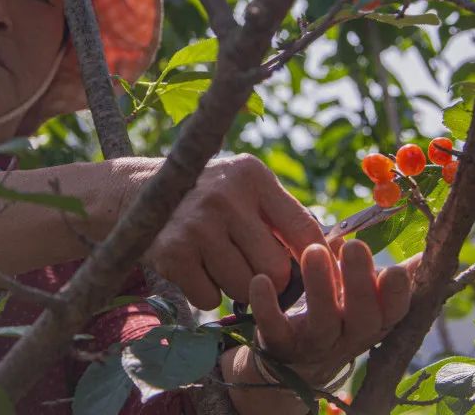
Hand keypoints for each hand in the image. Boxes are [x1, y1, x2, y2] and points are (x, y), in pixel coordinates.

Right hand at [140, 154, 325, 309]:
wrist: (138, 194)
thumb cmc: (209, 196)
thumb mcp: (245, 188)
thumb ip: (283, 216)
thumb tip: (335, 256)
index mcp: (253, 175)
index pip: (305, 231)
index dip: (314, 262)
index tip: (311, 275)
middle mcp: (226, 195)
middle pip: (277, 270)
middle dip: (269, 280)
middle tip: (251, 267)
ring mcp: (197, 224)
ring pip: (245, 289)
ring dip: (236, 288)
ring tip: (219, 263)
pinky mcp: (173, 253)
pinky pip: (210, 299)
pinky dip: (206, 293)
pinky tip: (195, 268)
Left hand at [248, 239, 417, 386]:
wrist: (295, 359)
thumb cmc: (338, 314)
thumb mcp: (367, 297)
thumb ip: (395, 278)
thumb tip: (431, 253)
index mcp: (374, 321)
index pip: (394, 312)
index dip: (397, 295)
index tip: (395, 270)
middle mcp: (349, 337)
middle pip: (362, 318)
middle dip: (359, 283)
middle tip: (355, 247)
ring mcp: (315, 345)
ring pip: (323, 323)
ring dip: (320, 287)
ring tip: (315, 251)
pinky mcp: (281, 345)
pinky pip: (274, 329)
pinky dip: (266, 306)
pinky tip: (260, 281)